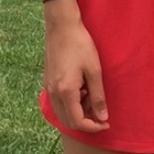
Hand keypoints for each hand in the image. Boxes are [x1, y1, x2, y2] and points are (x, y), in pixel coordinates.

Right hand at [44, 12, 108, 132]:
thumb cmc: (80, 45)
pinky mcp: (48, 82)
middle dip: (86, 122)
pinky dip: (71, 104)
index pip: (78, 122)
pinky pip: (58, 102)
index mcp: (65, 92)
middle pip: (68, 121)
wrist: (62, 27)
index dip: (93, 127)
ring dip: (78, 112)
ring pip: (62, 113)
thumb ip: (98, 96)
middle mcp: (53, 94)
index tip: (106, 122)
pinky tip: (82, 89)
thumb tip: (102, 117)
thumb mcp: (94, 70)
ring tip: (92, 97)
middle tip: (101, 113)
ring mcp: (48, 88)